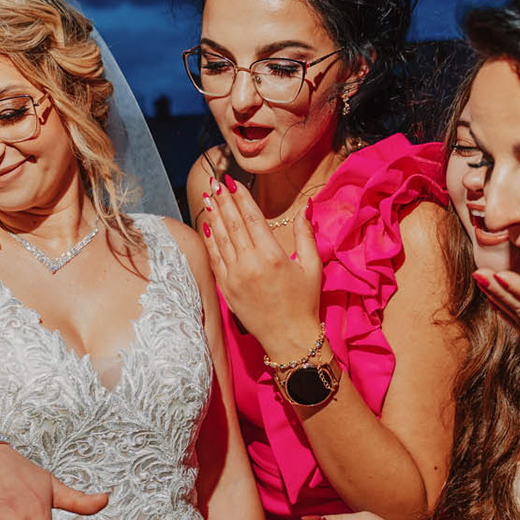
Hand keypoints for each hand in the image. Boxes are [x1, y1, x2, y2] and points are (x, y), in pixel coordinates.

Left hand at [200, 174, 323, 361]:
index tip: (232, 182)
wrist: (288, 338)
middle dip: (222, 201)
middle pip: (232, 224)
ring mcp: (235, 277)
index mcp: (272, 256)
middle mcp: (250, 264)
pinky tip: (206, 226)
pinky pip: (214, 259)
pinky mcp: (226, 289)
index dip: (241, 198)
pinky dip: (209, 241)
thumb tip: (304, 209)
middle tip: (214, 182)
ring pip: (220, 239)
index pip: (252, 218)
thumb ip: (305, 236)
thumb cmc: (304, 303)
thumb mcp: (312, 267)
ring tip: (207, 197)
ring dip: (213, 215)